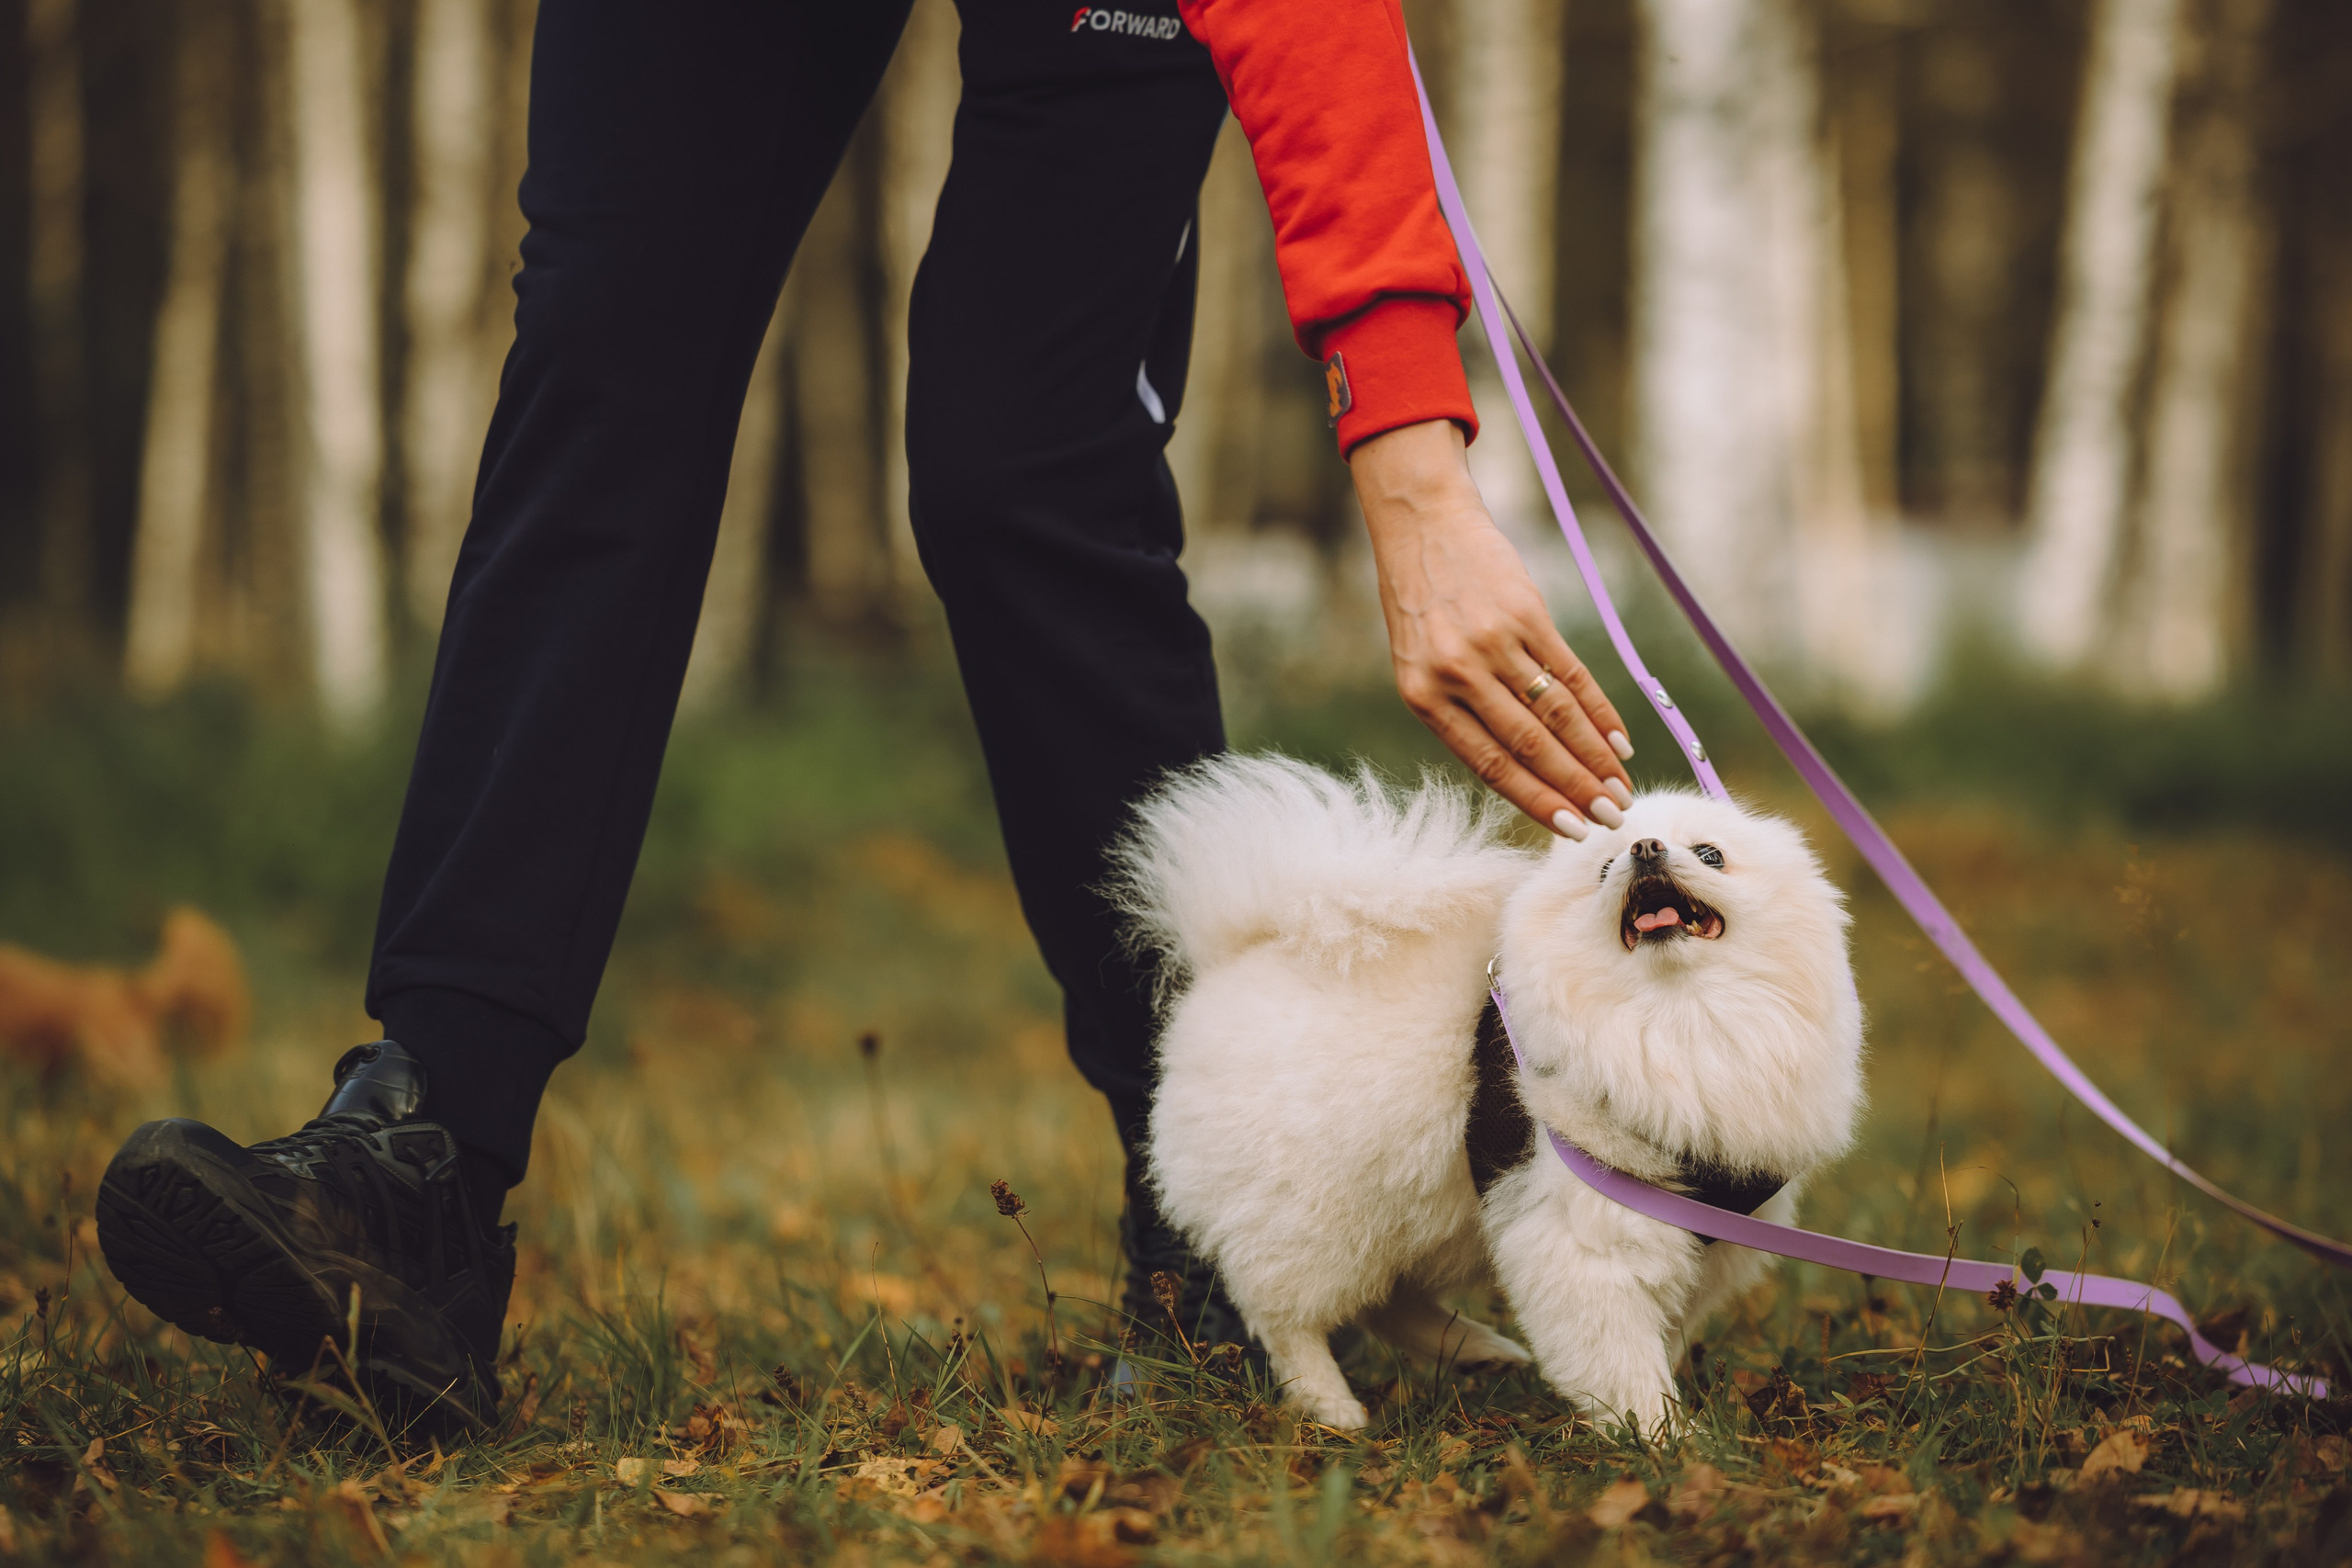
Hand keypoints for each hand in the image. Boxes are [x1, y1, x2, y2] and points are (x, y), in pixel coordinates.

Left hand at [1348, 419, 1633, 836]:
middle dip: (1576, 788)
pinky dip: (1599, 710)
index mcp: (1422, 696)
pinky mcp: (1525, 613)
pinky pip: (1571, 673)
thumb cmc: (1420, 604)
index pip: (1489, 764)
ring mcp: (1493, 642)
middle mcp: (1456, 673)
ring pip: (1556, 715)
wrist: (1421, 525)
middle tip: (1611, 818)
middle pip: (1530, 745)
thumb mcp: (1419, 664)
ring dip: (1595, 757)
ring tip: (1621, 788)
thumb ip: (1459, 712)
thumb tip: (1522, 769)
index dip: (1535, 800)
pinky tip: (1620, 740)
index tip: (1570, 830)